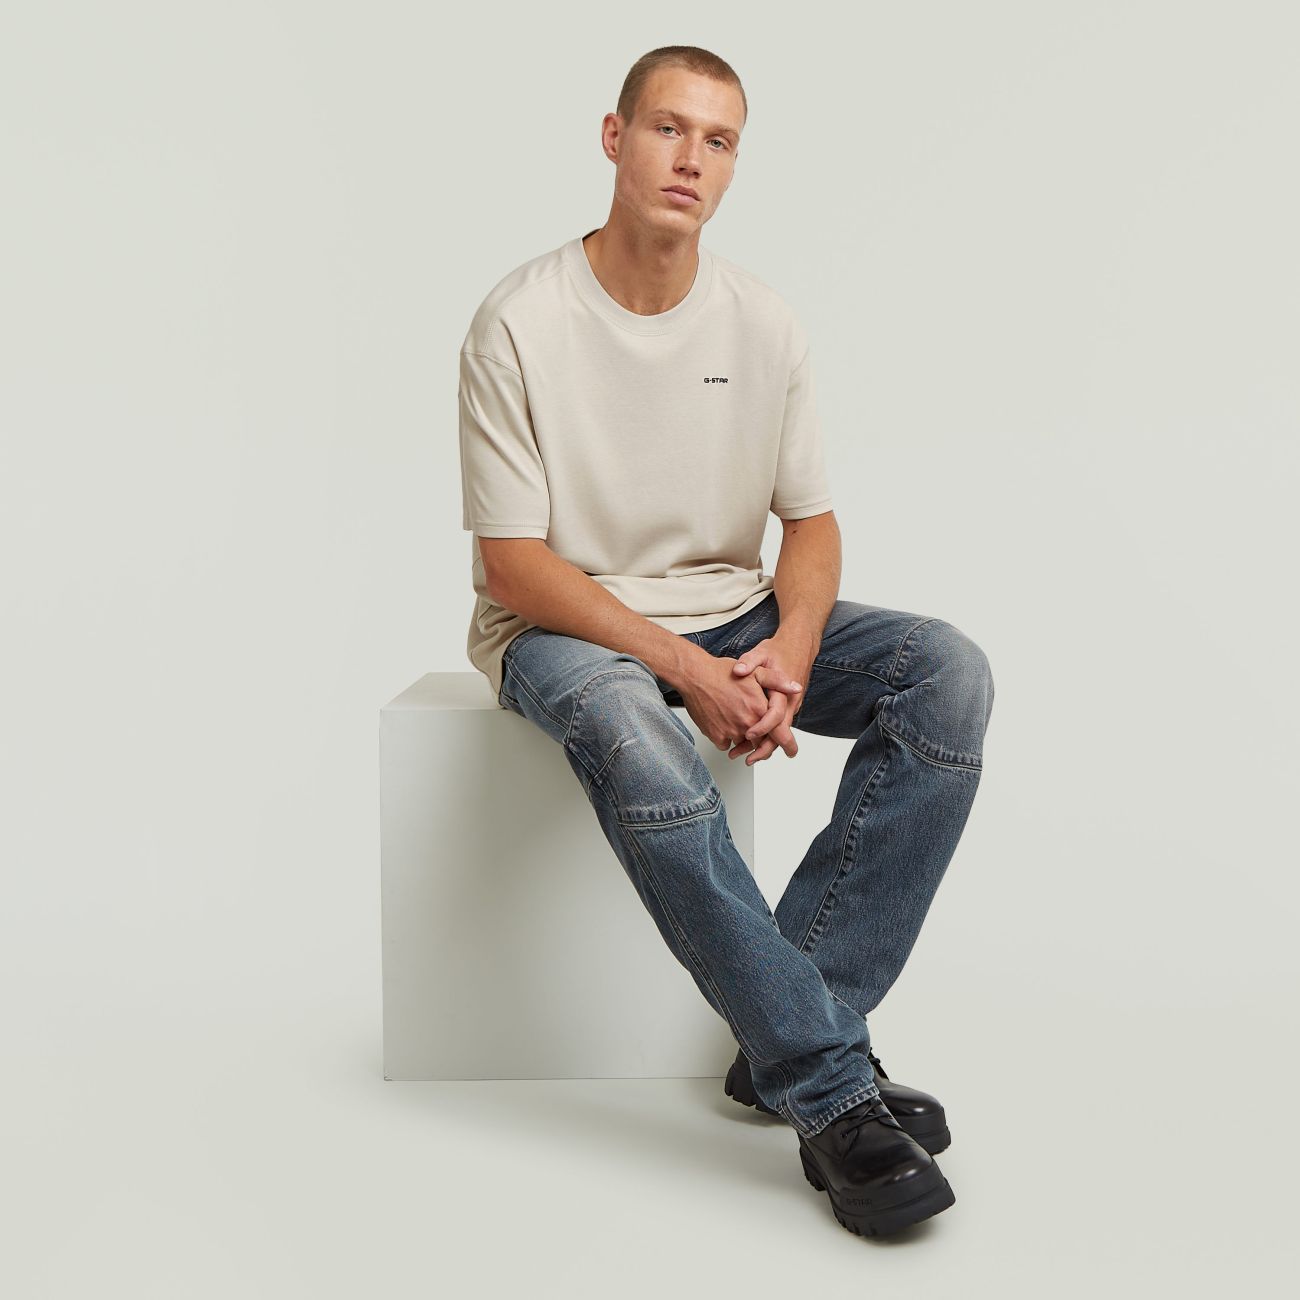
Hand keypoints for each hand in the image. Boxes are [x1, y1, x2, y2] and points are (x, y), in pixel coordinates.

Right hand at [677, 653, 793, 758]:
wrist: (695, 676)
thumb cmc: (721, 673)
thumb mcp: (756, 672)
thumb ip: (778, 681)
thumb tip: (796, 688)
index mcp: (759, 710)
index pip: (778, 735)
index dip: (787, 744)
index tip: (791, 751)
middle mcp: (747, 724)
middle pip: (760, 742)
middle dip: (760, 740)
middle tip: (755, 731)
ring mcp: (730, 731)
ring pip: (742, 743)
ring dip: (742, 737)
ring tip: (736, 719)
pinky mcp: (716, 735)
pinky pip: (725, 744)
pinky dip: (726, 738)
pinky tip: (724, 722)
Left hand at [728, 634, 815, 763]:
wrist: (798, 646)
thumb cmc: (780, 650)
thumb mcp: (762, 652)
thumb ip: (750, 661)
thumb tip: (738, 670)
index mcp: (783, 691)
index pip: (776, 715)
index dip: (762, 727)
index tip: (748, 735)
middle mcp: (789, 703)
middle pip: (780, 733)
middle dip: (765, 749)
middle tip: (748, 760)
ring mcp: (789, 707)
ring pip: (778, 733)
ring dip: (763, 746)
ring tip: (743, 756)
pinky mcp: (786, 708)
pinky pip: (777, 727)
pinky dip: (765, 737)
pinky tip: (749, 743)